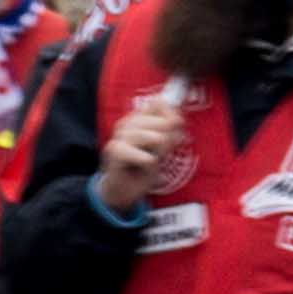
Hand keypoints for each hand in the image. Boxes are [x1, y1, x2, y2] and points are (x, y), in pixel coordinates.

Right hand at [92, 77, 193, 218]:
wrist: (122, 189)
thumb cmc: (142, 166)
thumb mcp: (161, 146)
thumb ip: (168, 128)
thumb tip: (176, 117)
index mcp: (137, 118)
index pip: (158, 104)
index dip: (171, 115)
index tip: (175, 128)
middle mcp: (126, 123)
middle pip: (161, 122)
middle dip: (168, 140)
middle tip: (161, 153)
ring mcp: (119, 136)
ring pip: (155, 139)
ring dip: (159, 154)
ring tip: (151, 160)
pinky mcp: (116, 152)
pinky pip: (146, 157)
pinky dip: (150, 165)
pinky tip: (142, 168)